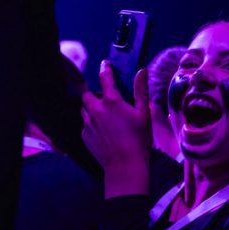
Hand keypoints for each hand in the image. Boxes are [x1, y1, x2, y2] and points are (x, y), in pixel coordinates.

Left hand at [82, 61, 150, 197]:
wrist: (125, 165)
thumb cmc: (138, 139)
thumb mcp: (144, 113)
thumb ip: (141, 91)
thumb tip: (142, 71)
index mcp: (111, 102)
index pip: (105, 79)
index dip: (105, 70)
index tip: (105, 64)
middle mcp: (96, 110)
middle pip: (87, 94)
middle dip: (92, 92)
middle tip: (102, 97)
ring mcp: (88, 124)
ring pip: (84, 110)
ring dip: (91, 108)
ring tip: (102, 115)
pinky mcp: (84, 136)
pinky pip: (85, 125)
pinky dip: (91, 124)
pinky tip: (102, 132)